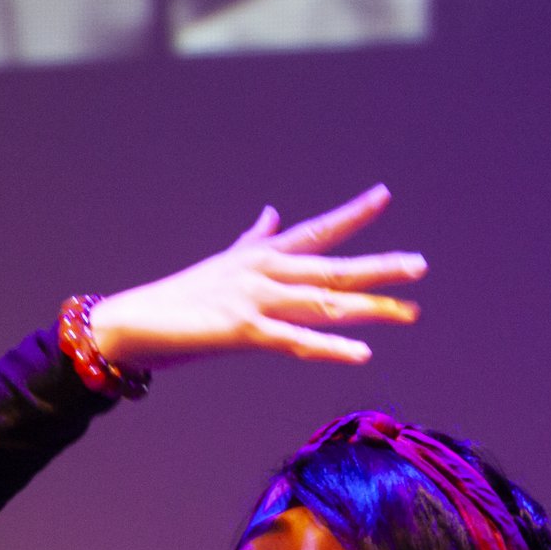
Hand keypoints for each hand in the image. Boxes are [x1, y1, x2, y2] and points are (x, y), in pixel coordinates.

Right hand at [87, 185, 424, 372]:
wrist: (131, 323)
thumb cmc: (176, 299)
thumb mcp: (222, 263)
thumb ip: (253, 240)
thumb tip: (271, 213)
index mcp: (261, 255)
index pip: (316, 230)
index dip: (352, 214)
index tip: (383, 196)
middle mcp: (264, 271)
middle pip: (332, 268)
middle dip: (378, 268)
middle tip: (419, 266)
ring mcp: (255, 300)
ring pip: (324, 304)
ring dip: (369, 309)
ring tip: (410, 311)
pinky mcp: (243, 332)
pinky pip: (296, 341)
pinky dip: (330, 348)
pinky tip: (362, 354)